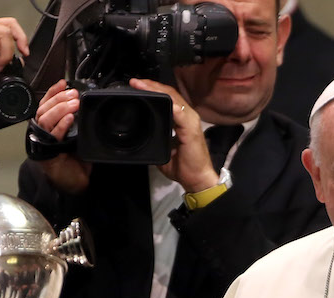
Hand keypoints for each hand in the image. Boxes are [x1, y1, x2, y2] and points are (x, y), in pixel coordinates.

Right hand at [32, 79, 91, 193]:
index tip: (63, 83)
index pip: (45, 105)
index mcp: (47, 128)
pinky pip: (53, 136)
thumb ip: (75, 122)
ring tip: (74, 103)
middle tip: (73, 94)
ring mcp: (43, 144)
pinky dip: (61, 125)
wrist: (75, 185)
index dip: (52, 92)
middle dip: (58, 99)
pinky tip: (70, 118)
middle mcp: (42, 135)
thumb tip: (81, 104)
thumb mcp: (75, 137)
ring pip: (46, 120)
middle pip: (44, 110)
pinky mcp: (48, 155)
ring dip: (60, 109)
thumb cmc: (74, 162)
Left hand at [129, 78, 218, 193]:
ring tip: (141, 85)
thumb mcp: (165, 149)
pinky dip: (168, 103)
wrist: (197, 179)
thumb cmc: (184, 167)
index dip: (154, 90)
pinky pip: (179, 112)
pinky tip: (158, 97)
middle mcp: (188, 116)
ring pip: (173, 98)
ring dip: (156, 90)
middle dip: (152, 86)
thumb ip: (158, 138)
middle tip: (135, 82)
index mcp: (182, 120)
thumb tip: (144, 135)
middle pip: (170, 94)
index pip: (168, 98)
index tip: (138, 86)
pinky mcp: (191, 128)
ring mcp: (191, 120)